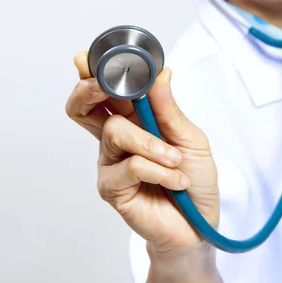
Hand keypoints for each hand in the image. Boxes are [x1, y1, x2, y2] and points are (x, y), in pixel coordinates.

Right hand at [65, 52, 219, 255]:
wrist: (199, 226)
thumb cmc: (194, 180)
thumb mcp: (190, 139)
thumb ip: (170, 109)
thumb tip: (161, 72)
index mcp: (134, 120)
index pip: (106, 91)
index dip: (93, 73)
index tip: (88, 57)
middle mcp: (116, 139)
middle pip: (82, 107)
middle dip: (91, 90)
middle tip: (105, 85)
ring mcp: (110, 163)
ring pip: (116, 131)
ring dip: (152, 143)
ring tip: (175, 160)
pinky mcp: (112, 188)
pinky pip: (130, 165)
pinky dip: (159, 170)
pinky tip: (175, 182)